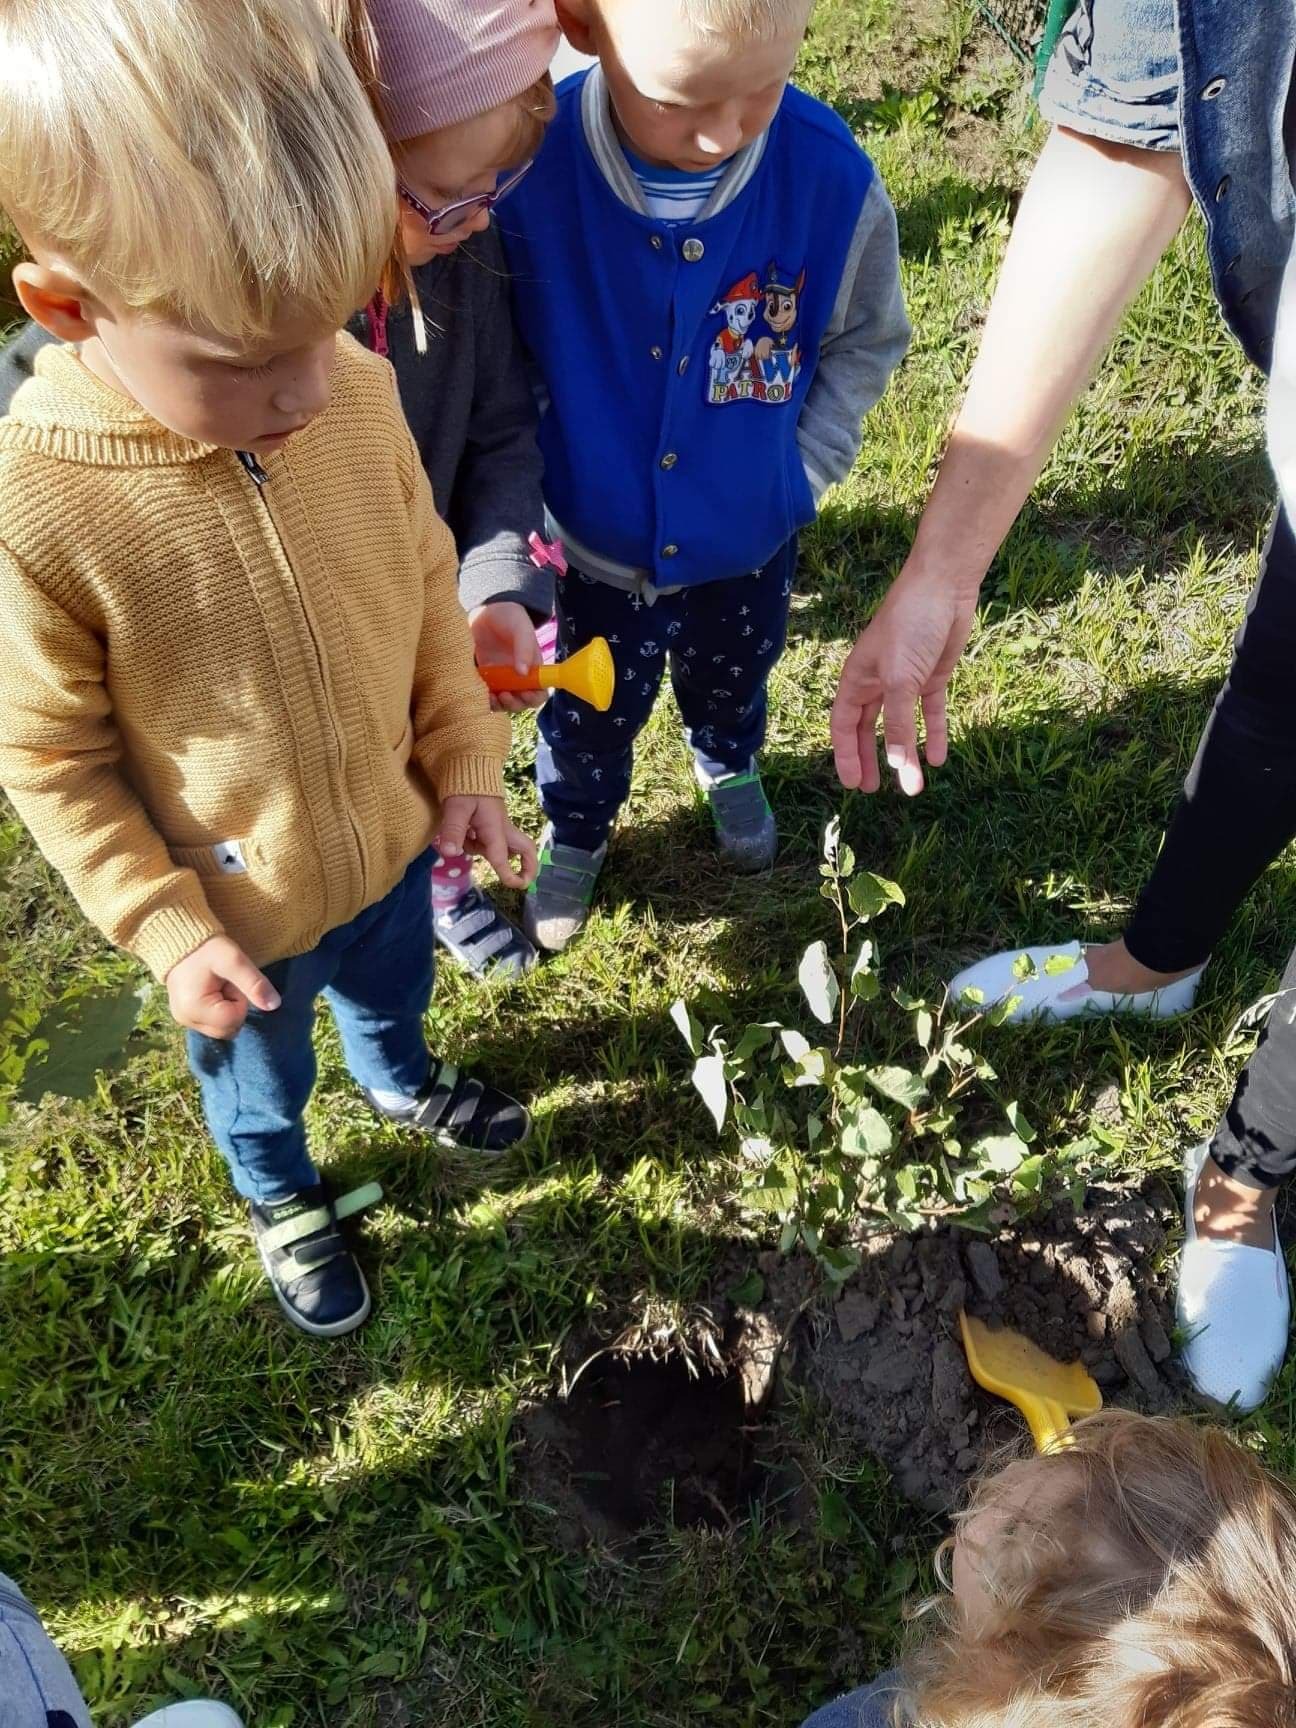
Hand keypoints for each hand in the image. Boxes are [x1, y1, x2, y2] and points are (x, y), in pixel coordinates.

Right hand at [166, 935, 280, 1038]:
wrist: (180, 939)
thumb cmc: (206, 948)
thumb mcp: (233, 960)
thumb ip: (254, 983)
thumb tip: (274, 1006)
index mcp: (194, 1008)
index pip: (235, 1019)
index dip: (240, 999)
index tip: (229, 980)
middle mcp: (186, 1020)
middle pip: (229, 1029)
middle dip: (234, 1006)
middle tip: (224, 983)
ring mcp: (185, 1021)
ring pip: (223, 1028)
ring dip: (227, 1009)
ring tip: (217, 985)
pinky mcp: (186, 1018)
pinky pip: (213, 1024)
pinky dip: (219, 1010)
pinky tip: (211, 991)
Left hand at [436, 795, 536, 889]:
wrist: (470, 765)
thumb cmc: (465, 786)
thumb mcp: (456, 807)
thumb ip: (453, 829)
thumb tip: (450, 853)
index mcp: (495, 827)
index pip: (502, 855)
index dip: (509, 873)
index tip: (516, 886)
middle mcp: (501, 829)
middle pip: (525, 849)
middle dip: (528, 866)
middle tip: (524, 881)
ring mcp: (497, 826)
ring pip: (502, 848)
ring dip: (490, 854)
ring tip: (466, 840)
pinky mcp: (490, 824)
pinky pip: (489, 842)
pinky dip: (479, 845)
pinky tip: (465, 833)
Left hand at [469, 601, 545, 712]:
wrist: (486, 609)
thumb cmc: (509, 616)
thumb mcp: (520, 628)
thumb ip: (524, 648)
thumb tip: (522, 673)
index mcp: (533, 667)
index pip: (539, 692)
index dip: (534, 698)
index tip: (523, 693)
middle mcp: (518, 677)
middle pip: (521, 702)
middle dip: (515, 704)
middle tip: (504, 694)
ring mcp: (502, 678)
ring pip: (504, 703)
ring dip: (500, 705)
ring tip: (492, 696)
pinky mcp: (486, 677)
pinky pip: (487, 696)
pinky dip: (485, 700)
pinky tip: (481, 693)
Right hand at [830, 560, 978, 794]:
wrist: (944, 586)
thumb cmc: (910, 625)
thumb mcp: (900, 679)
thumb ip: (897, 723)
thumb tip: (896, 762)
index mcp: (857, 680)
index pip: (844, 726)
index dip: (846, 755)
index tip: (853, 784)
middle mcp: (878, 683)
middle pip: (869, 730)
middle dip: (872, 759)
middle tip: (875, 789)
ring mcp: (906, 682)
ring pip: (901, 727)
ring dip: (906, 755)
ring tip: (913, 786)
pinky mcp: (931, 678)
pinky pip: (930, 713)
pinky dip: (934, 734)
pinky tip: (939, 758)